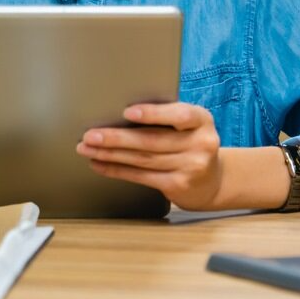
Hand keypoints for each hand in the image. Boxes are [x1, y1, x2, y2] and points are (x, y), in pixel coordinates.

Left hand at [76, 103, 222, 210]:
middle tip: (91, 135)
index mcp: (202, 120)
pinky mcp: (179, 185)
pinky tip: (101, 164)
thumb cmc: (191, 142)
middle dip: (117, 138)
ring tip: (87, 148)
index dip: (153, 114)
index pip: (179, 115)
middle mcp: (201, 144)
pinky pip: (142, 176)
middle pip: (153, 140)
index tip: (127, 112)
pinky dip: (117, 170)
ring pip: (143, 159)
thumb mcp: (189, 125)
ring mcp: (191, 167)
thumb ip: (167, 117)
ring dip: (111, 154)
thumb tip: (119, 113)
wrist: (212, 180)